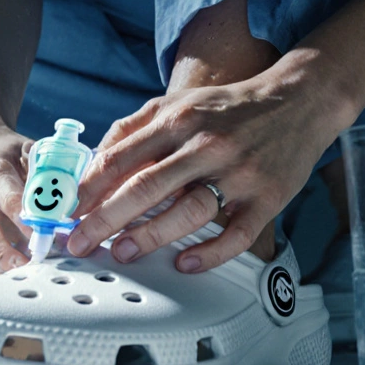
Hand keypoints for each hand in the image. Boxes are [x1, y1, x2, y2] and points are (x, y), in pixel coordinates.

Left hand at [66, 60, 355, 272]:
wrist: (298, 101)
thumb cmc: (228, 109)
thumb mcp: (176, 103)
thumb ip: (133, 129)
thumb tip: (94, 164)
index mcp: (178, 119)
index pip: (122, 156)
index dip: (89, 188)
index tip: (66, 212)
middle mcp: (206, 144)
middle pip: (146, 186)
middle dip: (105, 218)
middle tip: (79, 242)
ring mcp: (238, 172)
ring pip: (189, 210)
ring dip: (151, 235)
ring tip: (121, 252)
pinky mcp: (268, 197)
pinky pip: (236, 233)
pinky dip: (210, 252)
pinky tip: (185, 263)